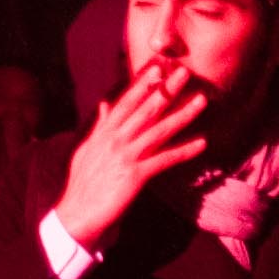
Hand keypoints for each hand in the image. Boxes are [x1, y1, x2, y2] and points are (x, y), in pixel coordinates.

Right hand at [52, 59, 210, 251]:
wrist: (76, 212)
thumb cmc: (82, 182)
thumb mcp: (87, 148)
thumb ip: (99, 125)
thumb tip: (104, 104)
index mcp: (104, 131)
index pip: (126, 100)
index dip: (142, 83)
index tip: (157, 66)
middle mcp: (115, 139)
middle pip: (146, 109)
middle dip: (167, 89)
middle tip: (185, 72)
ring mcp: (126, 156)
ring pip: (159, 130)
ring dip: (182, 115)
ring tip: (202, 101)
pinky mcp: (136, 175)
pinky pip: (164, 160)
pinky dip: (184, 151)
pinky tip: (202, 143)